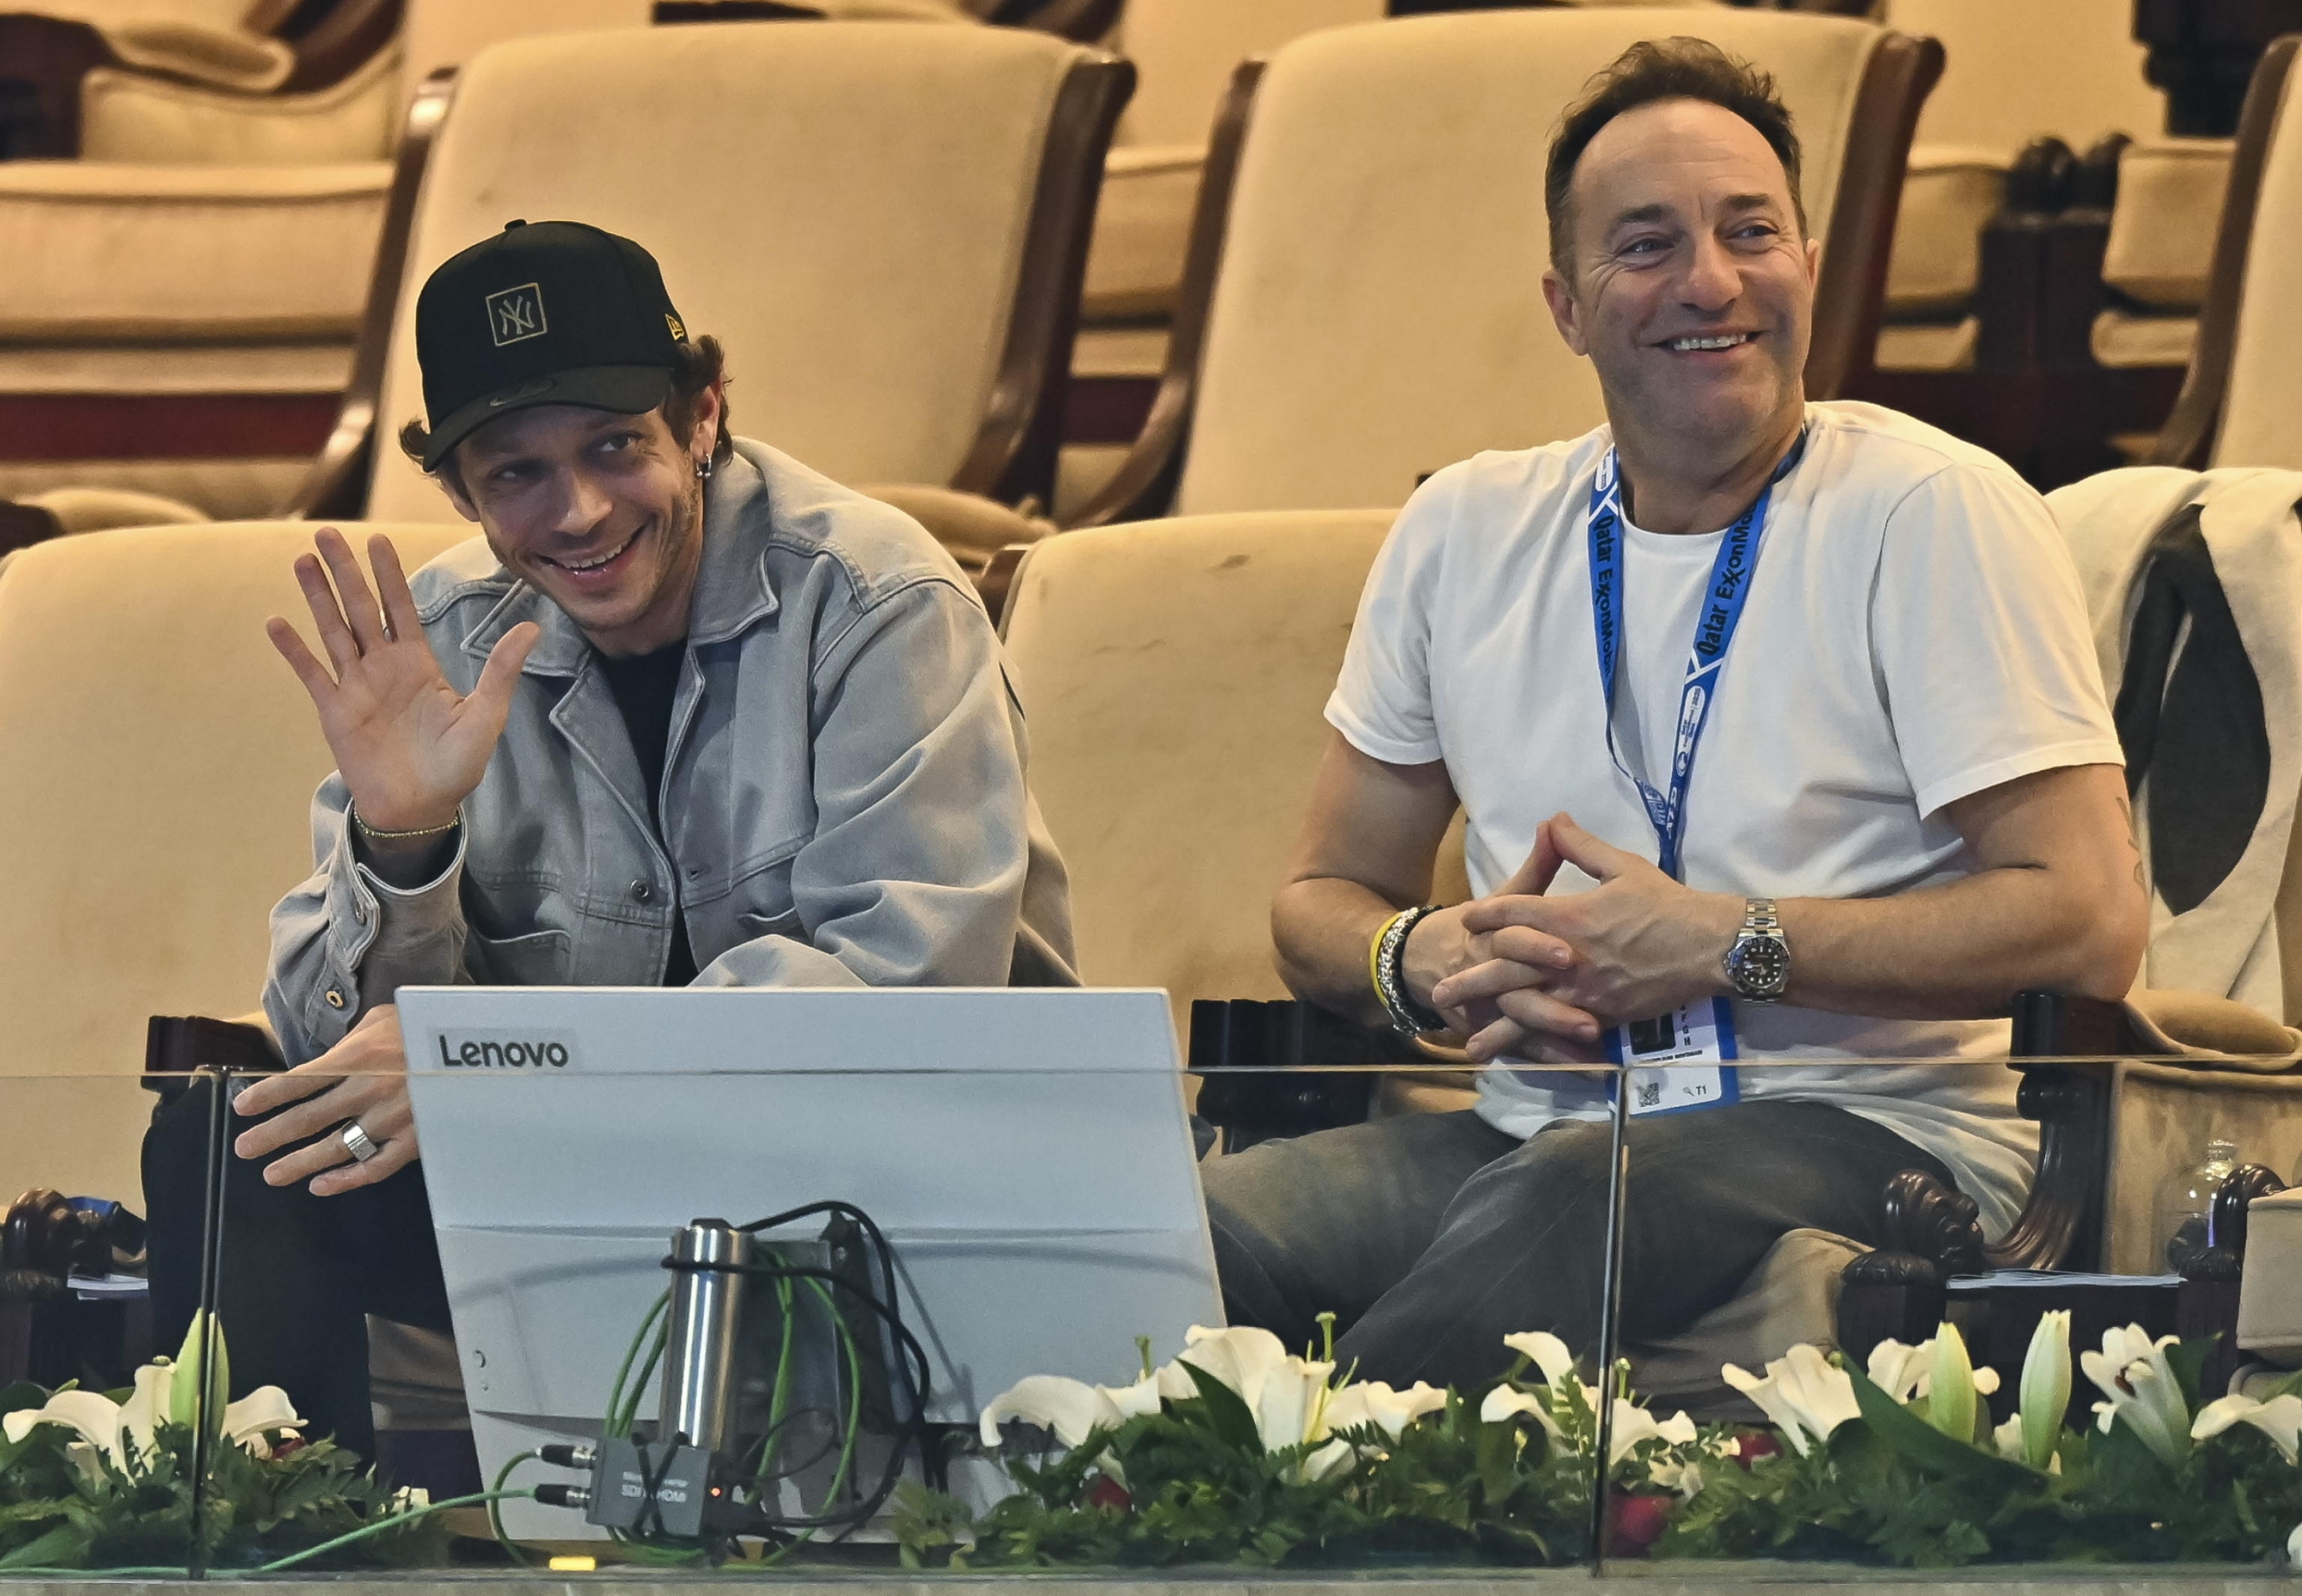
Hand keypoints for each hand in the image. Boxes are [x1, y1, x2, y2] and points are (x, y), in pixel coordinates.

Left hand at [231, 1006, 415, 1193]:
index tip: (242, 1107)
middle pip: (308, 1118)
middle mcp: (367, 1090)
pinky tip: (322, 1186)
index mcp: (358, 1056)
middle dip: (271, 1134)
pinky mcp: (414, 1140)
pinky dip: (346, 1179)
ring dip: (299, 1162)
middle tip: (244, 1148)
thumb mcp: (388, 1016)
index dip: (267, 1094)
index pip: (300, 1080)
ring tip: (273, 1175)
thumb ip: (354, 1037)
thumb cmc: (431, 1027)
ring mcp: (391, 1119)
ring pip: (335, 1147)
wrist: (481, 1049)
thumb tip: (329, 1056)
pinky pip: (374, 1167)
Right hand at [267, 528, 538, 831]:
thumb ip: (501, 670)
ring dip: (317, 597)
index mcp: (418, 662)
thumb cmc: (456, 765)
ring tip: (302, 560)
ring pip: (333, 631)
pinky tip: (276, 622)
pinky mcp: (334, 711)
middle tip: (328, 531)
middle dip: (346, 571)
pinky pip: (312, 674)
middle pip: (361, 608)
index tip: (378, 541)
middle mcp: (383, 667)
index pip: (401, 608)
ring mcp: (356, 686)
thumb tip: (532, 629)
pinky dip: (294, 650)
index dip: (389, 574)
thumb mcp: (485, 715)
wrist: (421, 808)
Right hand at [1406, 821, 1605, 1062]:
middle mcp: (1489, 971)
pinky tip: (1582, 1068)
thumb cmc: (1475, 924)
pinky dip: (1549, 1058)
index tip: (1568, 954)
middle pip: (1516, 990)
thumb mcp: (1506, 893)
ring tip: (1589, 1047)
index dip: (1538, 947)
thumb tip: (1555, 821)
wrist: (1420, 959)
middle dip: (1550, 1007)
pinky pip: (1521, 1046)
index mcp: (1493, 933)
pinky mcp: (1492, 1028)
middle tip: (1588, 1020)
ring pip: (1519, 1023)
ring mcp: (1489, 1005)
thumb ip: (1537, 865)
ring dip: (1553, 1038)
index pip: (1512, 939)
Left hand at [1432, 814, 1740, 1060]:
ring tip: (1468, 1044)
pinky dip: (1538, 1047)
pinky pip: (1563, 1034)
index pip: (1514, 913)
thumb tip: (1553, 818)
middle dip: (1471, 981)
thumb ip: (1581, 846)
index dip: (1486, 915)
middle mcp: (1568, 957)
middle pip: (1507, 970)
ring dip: (1496, 1028)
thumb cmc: (1666, 903)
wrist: (1710, 947)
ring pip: (1530, 1012)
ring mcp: (1585, 992)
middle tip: (1439, 993)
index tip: (1466, 919)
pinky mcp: (1604, 1016)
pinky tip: (1521, 1059)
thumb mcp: (1623, 865)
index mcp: (1570, 915)